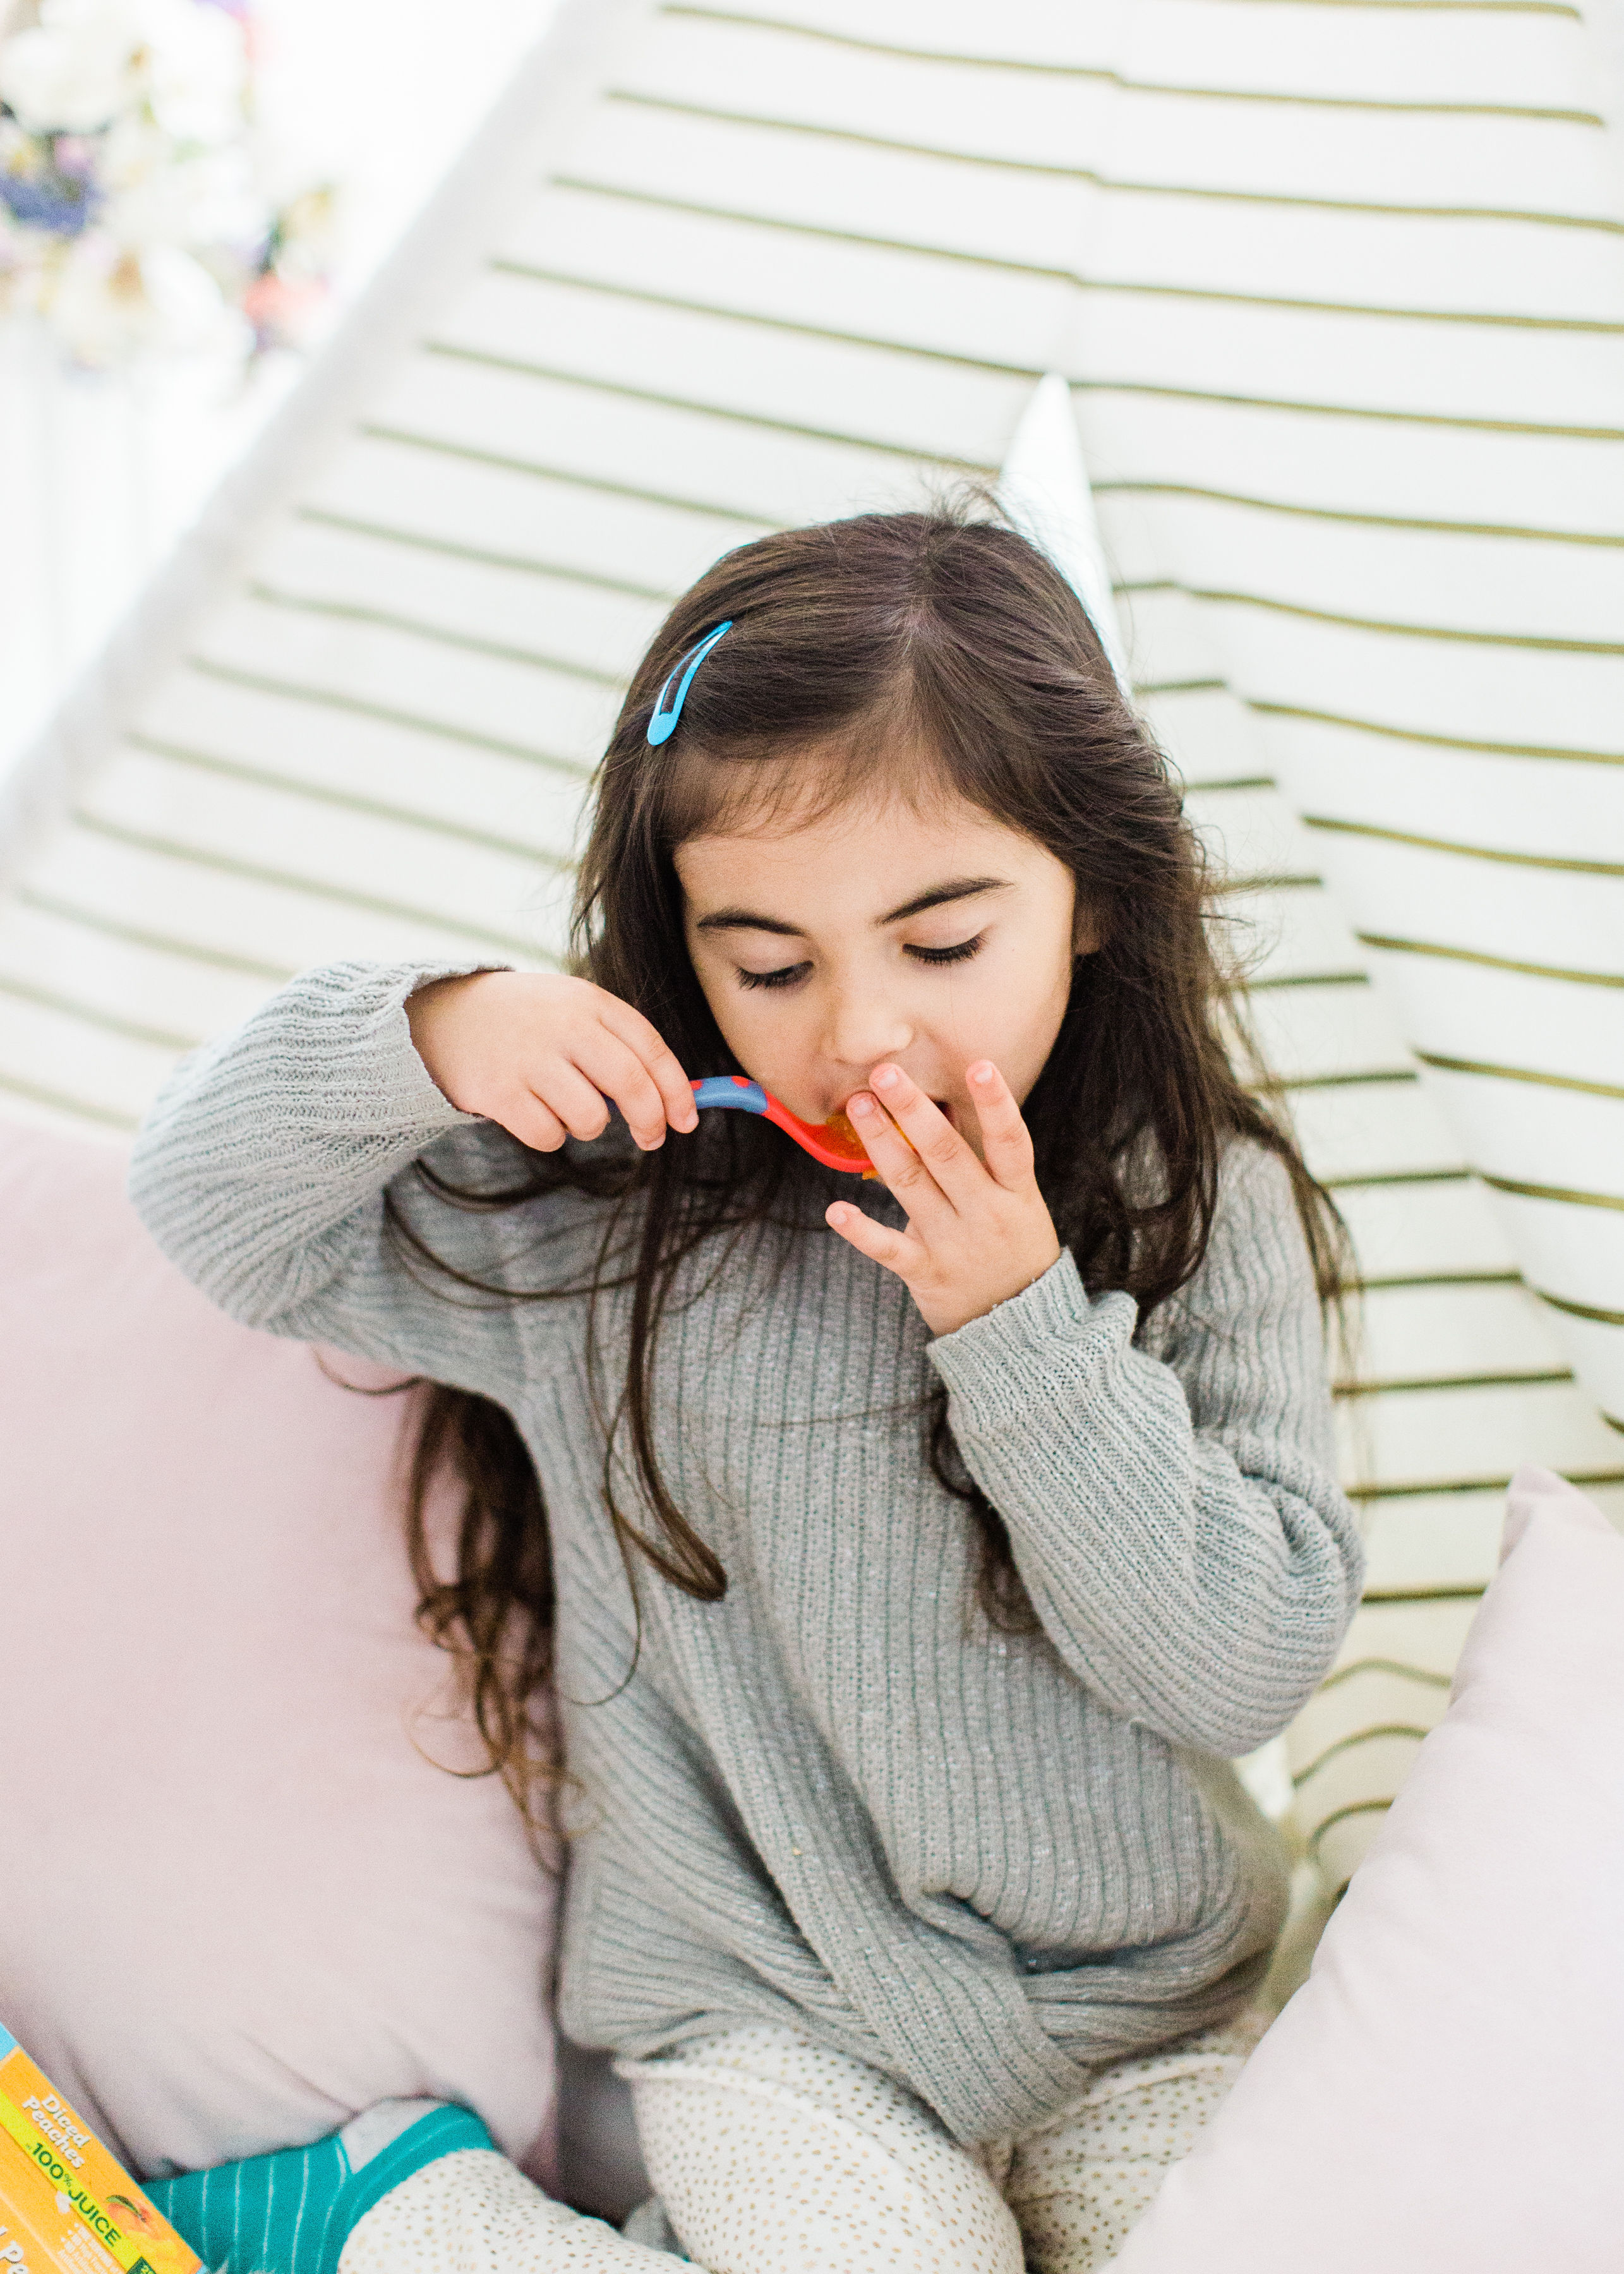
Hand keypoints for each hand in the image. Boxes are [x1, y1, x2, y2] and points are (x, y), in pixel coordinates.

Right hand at [407, 971, 698, 1151]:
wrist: (442, 1015)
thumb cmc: (524, 1021)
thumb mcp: (572, 1011)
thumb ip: (619, 1045)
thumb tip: (671, 1100)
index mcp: (589, 1002)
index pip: (650, 1048)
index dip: (676, 1091)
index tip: (686, 1120)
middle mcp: (563, 1026)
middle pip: (631, 1084)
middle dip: (650, 1121)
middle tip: (652, 1138)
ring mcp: (529, 1058)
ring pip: (591, 1118)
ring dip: (589, 1126)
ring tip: (567, 1108)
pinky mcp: (498, 1091)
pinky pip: (548, 1135)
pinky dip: (549, 1135)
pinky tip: (532, 1112)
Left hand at [824, 1061, 1061, 1335]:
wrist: (1019, 1328)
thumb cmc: (1012, 1249)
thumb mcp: (1018, 1205)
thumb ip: (985, 1162)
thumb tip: (947, 1105)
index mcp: (1016, 1193)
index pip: (1010, 1142)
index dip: (997, 1104)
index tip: (980, 1065)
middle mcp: (986, 1214)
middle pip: (946, 1154)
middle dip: (914, 1110)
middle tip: (885, 1073)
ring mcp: (954, 1244)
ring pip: (912, 1185)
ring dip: (882, 1143)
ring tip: (860, 1105)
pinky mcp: (926, 1272)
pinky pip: (889, 1248)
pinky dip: (861, 1231)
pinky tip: (835, 1210)